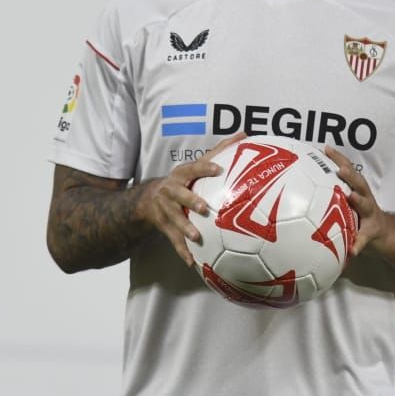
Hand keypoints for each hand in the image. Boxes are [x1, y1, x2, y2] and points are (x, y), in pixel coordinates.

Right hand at [134, 133, 245, 267]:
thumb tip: (244, 134)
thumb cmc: (183, 180)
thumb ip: (219, 150)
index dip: (205, 168)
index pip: (193, 168)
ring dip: (185, 228)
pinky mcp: (164, 226)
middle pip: (178, 194)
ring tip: (197, 237)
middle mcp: (170, 190)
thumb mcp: (196, 164)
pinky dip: (182, 251)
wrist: (149, 199)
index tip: (219, 170)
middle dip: (190, 201)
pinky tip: (192, 262)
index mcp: (181, 174)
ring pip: (174, 219)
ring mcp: (165, 209)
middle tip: (204, 208)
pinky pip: (173, 240)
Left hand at [325, 146, 386, 256]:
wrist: (386, 233)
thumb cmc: (360, 215)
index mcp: (357, 189)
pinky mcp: (372, 233)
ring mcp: (370, 215)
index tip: (326, 148)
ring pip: (366, 205)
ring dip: (359, 201)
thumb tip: (303, 185)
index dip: (338, 158)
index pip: (348, 170)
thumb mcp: (348, 201)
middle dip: (350, 175)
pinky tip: (352, 251)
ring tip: (351, 197)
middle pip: (359, 183)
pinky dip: (357, 244)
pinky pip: (363, 239)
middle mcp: (365, 198)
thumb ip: (332, 193)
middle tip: (340, 169)